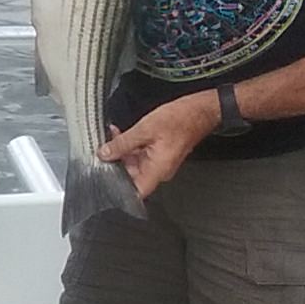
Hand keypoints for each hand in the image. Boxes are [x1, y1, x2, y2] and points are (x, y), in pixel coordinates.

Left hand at [99, 91, 219, 196]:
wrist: (200, 111)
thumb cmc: (181, 120)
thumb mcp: (144, 130)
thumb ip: (122, 143)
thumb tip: (105, 153)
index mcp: (157, 171)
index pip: (134, 192)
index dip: (117, 187)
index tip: (104, 175)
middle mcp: (160, 171)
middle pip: (131, 175)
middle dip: (117, 161)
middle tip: (107, 147)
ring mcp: (160, 163)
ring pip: (134, 163)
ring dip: (123, 150)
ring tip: (115, 134)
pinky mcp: (160, 154)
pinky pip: (142, 154)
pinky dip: (132, 145)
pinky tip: (124, 134)